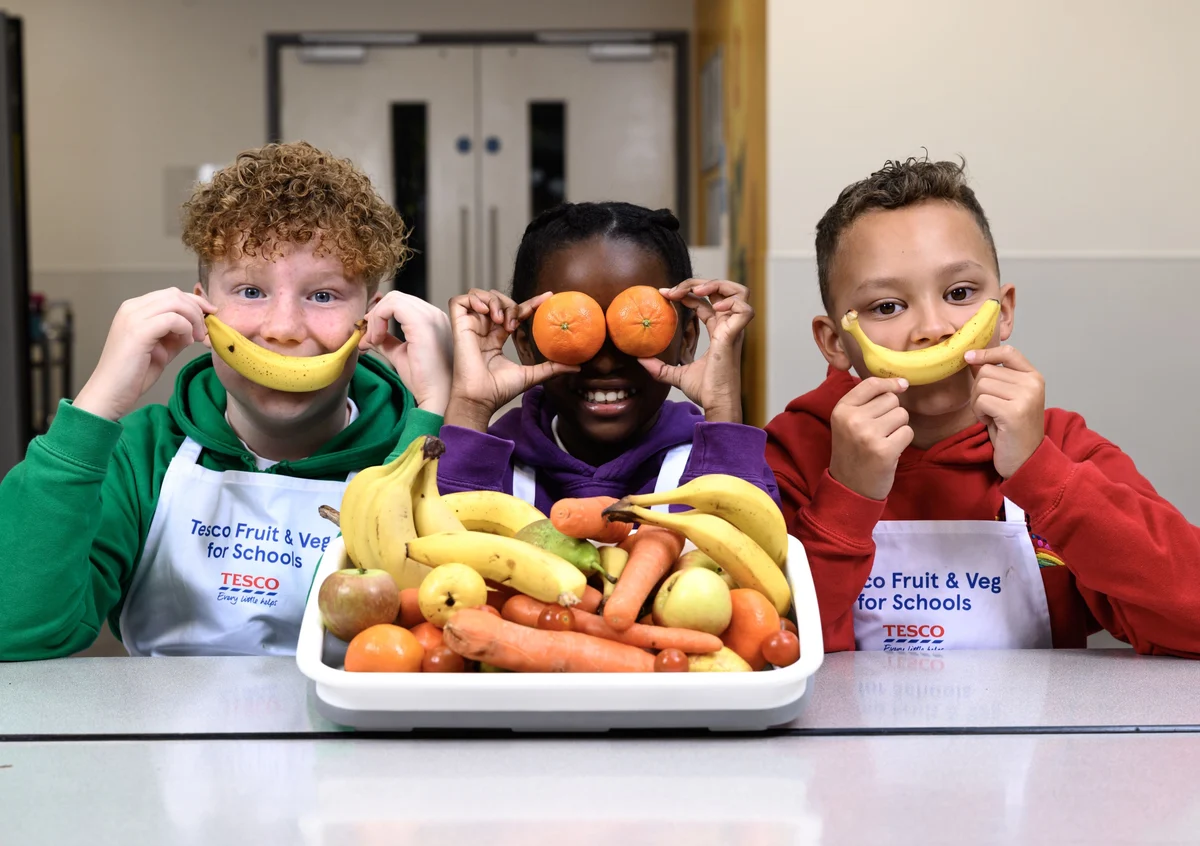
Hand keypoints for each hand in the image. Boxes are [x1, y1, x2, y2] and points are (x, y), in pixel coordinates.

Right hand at [73, 288, 213, 420]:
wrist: (111, 393)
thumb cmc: (134, 374)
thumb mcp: (162, 349)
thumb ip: (177, 335)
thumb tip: (197, 327)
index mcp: (134, 309)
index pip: (171, 294)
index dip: (195, 303)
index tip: (210, 316)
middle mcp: (131, 308)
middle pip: (175, 294)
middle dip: (197, 309)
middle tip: (205, 331)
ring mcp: (133, 317)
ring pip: (175, 302)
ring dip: (194, 319)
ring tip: (197, 338)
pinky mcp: (138, 331)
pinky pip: (172, 319)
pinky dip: (186, 328)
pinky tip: (187, 342)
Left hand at [361, 291, 452, 413]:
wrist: (438, 397)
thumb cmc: (425, 381)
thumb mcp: (400, 354)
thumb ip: (387, 341)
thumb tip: (369, 335)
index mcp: (432, 320)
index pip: (401, 303)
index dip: (380, 315)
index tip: (371, 336)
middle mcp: (434, 314)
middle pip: (395, 297)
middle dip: (376, 315)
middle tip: (369, 338)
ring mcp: (431, 316)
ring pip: (393, 299)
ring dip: (376, 318)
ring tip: (373, 340)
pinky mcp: (423, 323)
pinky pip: (392, 306)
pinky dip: (378, 319)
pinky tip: (377, 339)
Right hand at [443, 289, 576, 431]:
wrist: (481, 398)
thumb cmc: (499, 390)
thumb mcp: (531, 375)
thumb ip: (552, 367)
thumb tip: (578, 366)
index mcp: (497, 338)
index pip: (515, 312)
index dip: (531, 303)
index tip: (548, 297)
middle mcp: (484, 329)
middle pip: (498, 300)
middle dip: (511, 304)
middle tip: (515, 324)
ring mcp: (470, 326)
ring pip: (480, 295)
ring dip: (494, 301)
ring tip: (501, 320)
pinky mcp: (458, 326)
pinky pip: (459, 300)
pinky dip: (474, 299)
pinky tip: (485, 312)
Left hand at [638, 278, 753, 422]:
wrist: (716, 403)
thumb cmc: (704, 391)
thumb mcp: (676, 375)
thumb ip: (659, 367)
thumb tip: (640, 359)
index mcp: (718, 332)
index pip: (704, 303)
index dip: (686, 293)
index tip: (664, 294)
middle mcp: (727, 327)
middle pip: (721, 290)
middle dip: (698, 283)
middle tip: (674, 291)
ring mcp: (733, 330)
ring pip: (739, 292)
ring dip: (717, 285)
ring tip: (696, 292)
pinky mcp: (734, 336)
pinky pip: (745, 309)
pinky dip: (731, 302)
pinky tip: (712, 308)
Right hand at [828, 377, 912, 500]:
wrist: (849, 488)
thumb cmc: (853, 452)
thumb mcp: (847, 423)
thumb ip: (866, 402)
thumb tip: (901, 383)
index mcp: (841, 410)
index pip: (871, 384)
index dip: (889, 383)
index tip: (900, 386)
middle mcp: (852, 420)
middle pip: (891, 399)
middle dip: (891, 413)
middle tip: (879, 431)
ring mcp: (868, 435)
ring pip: (902, 414)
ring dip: (898, 427)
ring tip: (884, 440)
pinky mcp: (884, 450)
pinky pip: (907, 432)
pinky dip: (903, 441)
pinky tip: (890, 451)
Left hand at [966, 346, 1045, 477]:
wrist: (1025, 459)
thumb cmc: (1012, 429)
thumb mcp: (1006, 397)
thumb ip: (995, 377)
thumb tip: (972, 357)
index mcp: (1034, 377)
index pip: (1008, 352)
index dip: (985, 352)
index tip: (968, 357)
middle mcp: (1033, 383)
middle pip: (986, 370)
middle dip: (977, 389)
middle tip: (988, 408)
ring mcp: (1026, 396)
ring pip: (981, 384)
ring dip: (978, 402)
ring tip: (991, 416)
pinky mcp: (1014, 411)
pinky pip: (981, 401)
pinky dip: (980, 413)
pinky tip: (992, 423)